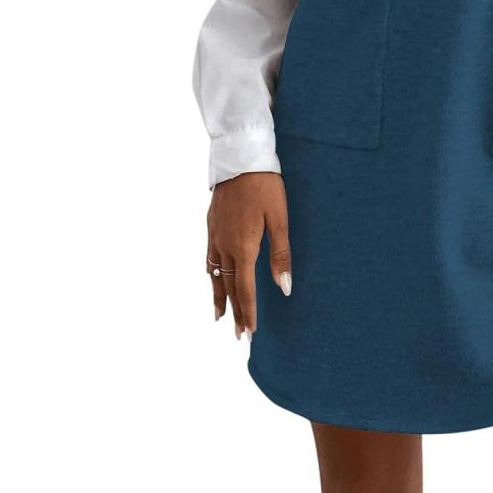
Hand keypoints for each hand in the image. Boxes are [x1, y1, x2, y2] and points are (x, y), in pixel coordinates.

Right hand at [206, 171, 291, 338]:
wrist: (241, 157)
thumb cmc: (266, 187)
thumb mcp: (280, 219)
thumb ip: (281, 254)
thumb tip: (284, 288)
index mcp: (243, 247)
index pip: (244, 289)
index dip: (248, 312)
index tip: (250, 332)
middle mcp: (224, 245)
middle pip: (228, 286)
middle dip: (234, 311)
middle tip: (238, 334)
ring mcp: (214, 234)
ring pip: (214, 274)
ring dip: (219, 296)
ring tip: (220, 316)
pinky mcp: (211, 224)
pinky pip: (208, 256)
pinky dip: (211, 273)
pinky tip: (212, 276)